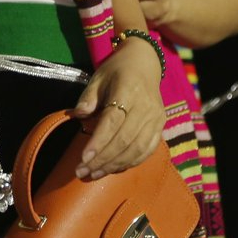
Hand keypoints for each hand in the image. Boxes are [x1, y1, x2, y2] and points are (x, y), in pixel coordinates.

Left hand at [72, 39, 166, 178]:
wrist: (144, 63)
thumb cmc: (117, 71)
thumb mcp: (98, 77)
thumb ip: (88, 97)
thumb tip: (76, 115)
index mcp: (128, 90)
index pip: (112, 122)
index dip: (98, 142)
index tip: (83, 158)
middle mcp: (145, 106)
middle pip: (124, 139)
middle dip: (102, 160)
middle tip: (82, 172)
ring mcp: (156, 117)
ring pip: (136, 149)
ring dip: (114, 165)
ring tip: (94, 174)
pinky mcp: (160, 126)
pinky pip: (147, 150)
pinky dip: (130, 162)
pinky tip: (114, 168)